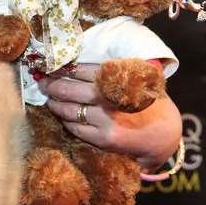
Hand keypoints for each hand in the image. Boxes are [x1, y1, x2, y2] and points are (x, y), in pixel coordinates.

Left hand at [41, 63, 182, 169]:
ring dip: (54, 103)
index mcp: (117, 79)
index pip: (80, 70)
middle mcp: (110, 97)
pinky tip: (62, 116)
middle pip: (69, 89)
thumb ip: (109, 73)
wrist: (164, 133)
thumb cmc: (145, 102)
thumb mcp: (134, 80)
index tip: (49, 66)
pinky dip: (65, 121)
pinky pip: (76, 128)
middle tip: (42, 81)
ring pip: (69, 110)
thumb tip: (73, 66)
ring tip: (49, 98)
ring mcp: (106, 119)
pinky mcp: (104, 138)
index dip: (61, 67)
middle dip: (51, 85)